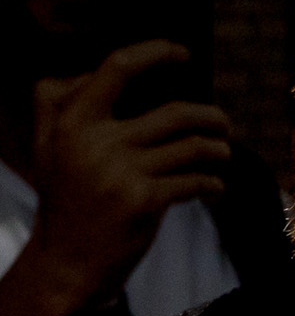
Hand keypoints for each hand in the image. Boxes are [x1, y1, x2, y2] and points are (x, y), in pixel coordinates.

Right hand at [22, 42, 225, 305]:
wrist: (66, 262)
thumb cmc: (66, 199)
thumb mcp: (50, 146)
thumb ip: (61, 104)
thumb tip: (101, 70)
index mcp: (72, 121)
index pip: (117, 68)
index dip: (154, 53)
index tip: (184, 54)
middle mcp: (94, 140)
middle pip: (176, 112)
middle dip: (213, 118)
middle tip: (225, 126)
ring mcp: (119, 171)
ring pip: (195, 147)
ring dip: (219, 152)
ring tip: (221, 158)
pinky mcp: (142, 201)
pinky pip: (197, 181)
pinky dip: (214, 184)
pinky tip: (214, 190)